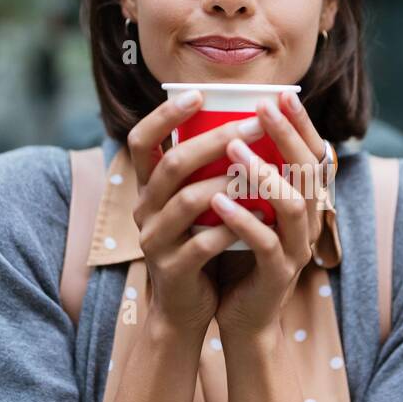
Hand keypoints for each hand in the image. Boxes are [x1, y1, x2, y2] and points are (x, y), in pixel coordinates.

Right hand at [126, 91, 264, 336]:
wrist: (186, 308)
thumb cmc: (198, 244)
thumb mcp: (194, 205)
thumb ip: (204, 171)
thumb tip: (241, 121)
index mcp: (148, 189)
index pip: (141, 141)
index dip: (163, 115)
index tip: (197, 94)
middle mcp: (144, 210)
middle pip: (174, 164)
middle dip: (215, 140)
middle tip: (254, 125)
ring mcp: (155, 241)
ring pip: (188, 201)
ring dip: (228, 182)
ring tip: (262, 169)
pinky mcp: (174, 269)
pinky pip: (202, 243)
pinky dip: (233, 227)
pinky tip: (262, 217)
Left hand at [211, 91, 331, 341]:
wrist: (244, 317)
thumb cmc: (241, 256)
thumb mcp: (248, 208)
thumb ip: (246, 176)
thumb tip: (225, 127)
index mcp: (304, 202)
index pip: (311, 155)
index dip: (301, 125)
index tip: (281, 95)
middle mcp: (309, 222)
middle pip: (309, 172)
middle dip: (287, 136)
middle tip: (262, 108)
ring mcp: (297, 249)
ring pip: (293, 204)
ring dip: (264, 174)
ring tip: (234, 148)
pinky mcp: (279, 274)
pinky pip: (266, 243)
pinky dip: (244, 220)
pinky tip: (219, 200)